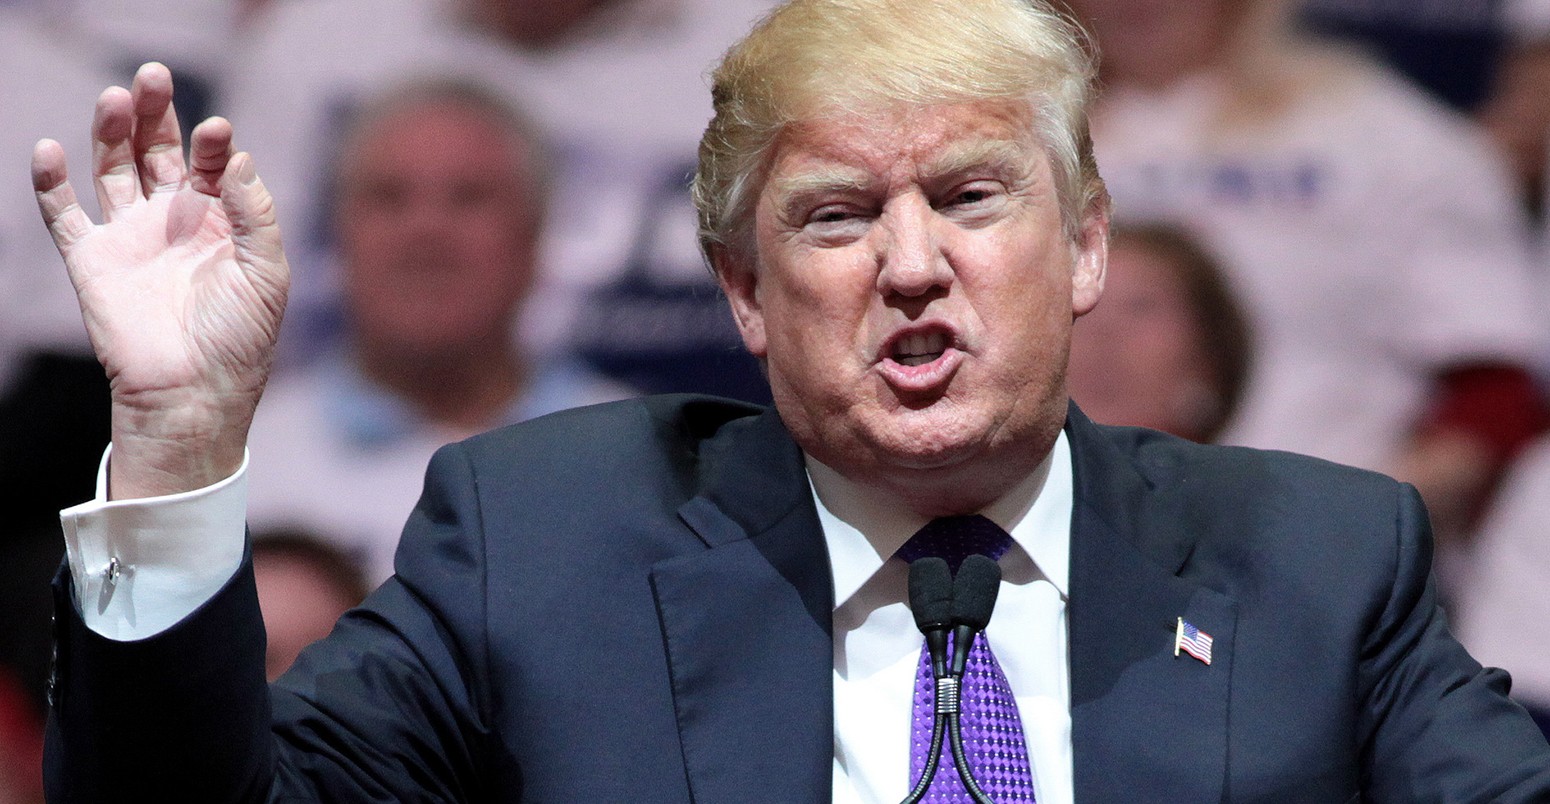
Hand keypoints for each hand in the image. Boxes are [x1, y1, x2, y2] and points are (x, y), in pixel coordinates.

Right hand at [31, 63, 288, 498]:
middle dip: (158, 114)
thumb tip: (239, 158)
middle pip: (159, 151)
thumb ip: (256, 213)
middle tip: (155, 76)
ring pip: (114, 169)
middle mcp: (174, 220)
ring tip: (116, 98)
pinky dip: (52, 182)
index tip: (217, 133)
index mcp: (222, 221)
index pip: (214, 164)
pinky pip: (64, 214)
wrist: (194, 394)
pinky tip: (50, 149)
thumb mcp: (266, 272)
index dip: (214, 144)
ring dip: (112, 132)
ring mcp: (131, 237)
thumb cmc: (241, 339)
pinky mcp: (92, 261)